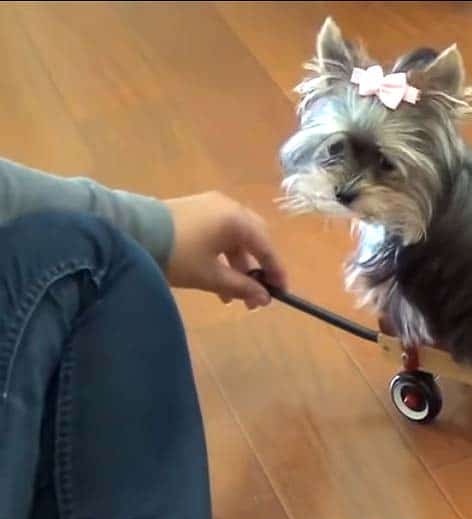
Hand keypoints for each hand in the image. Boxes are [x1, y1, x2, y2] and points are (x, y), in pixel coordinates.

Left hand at [164, 191, 287, 308]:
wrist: (129, 231)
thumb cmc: (177, 254)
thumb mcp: (210, 276)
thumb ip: (241, 287)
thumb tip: (265, 299)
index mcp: (238, 220)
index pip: (267, 247)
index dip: (276, 271)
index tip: (281, 293)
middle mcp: (229, 207)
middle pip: (255, 239)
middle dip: (257, 268)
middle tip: (256, 293)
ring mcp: (211, 205)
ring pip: (236, 237)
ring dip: (238, 264)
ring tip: (231, 295)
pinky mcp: (195, 209)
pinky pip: (220, 232)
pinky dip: (224, 254)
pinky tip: (216, 275)